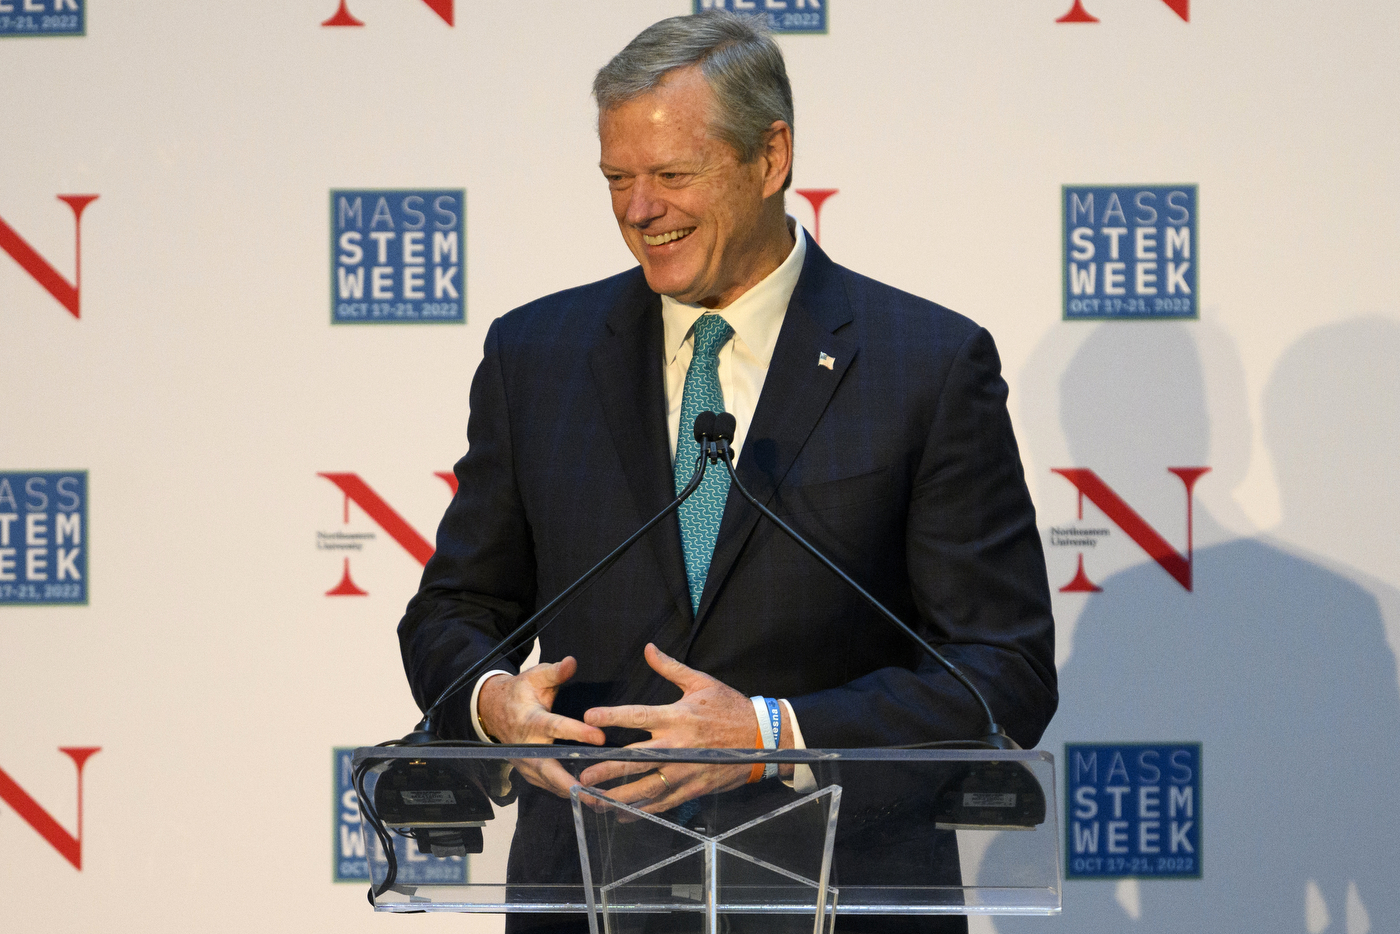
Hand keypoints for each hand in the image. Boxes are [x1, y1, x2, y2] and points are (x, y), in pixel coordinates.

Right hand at [477, 656, 605, 797]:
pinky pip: (546, 785)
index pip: (556, 727)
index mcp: (531, 720)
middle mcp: (527, 745)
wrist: (494, 711)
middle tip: (592, 791)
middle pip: (548, 768)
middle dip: (569, 781)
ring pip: (548, 782)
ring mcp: (525, 762)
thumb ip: (555, 671)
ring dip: (570, 793)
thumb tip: (572, 662)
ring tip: (596, 800)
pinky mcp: (528, 771)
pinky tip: (585, 798)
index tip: (600, 738)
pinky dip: (564, 793)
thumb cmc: (521, 692)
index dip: (578, 733)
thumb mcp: (534, 677)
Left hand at [576, 644, 775, 813]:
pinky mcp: (694, 788)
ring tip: (593, 799)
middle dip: (607, 769)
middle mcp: (678, 745)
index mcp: (677, 716)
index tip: (588, 718)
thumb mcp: (701, 683)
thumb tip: (649, 649)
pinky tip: (622, 815)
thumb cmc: (730, 707)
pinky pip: (663, 802)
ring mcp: (685, 770)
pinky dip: (641, 810)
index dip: (611, 717)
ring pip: (645, 787)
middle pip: (635, 759)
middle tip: (582, 776)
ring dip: (618, 795)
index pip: (637, 716)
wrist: (763, 738)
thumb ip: (670, 668)